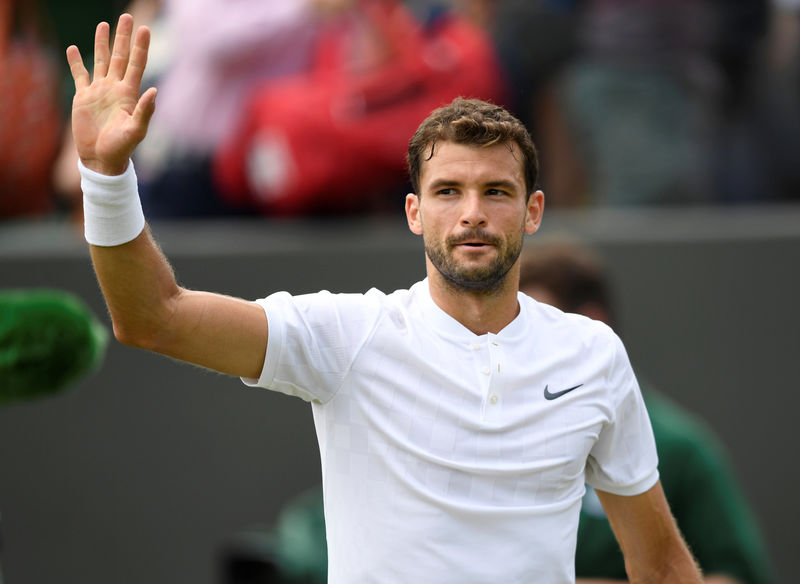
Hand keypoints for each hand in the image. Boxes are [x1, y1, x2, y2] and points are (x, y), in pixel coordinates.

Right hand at [66, 14, 155, 175]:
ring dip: (102, 44)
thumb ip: (145, 111)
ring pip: (101, 61)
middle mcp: (115, 88)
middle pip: (121, 57)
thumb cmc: (121, 148)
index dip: (141, 47)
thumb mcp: (136, 131)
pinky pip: (80, 75)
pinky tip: (74, 49)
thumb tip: (154, 90)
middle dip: (123, 37)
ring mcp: (99, 91)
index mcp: (129, 94)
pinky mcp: (84, 97)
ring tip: (104, 25)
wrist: (101, 159)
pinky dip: (76, 62)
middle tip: (127, 17)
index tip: (145, 29)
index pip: (137, 64)